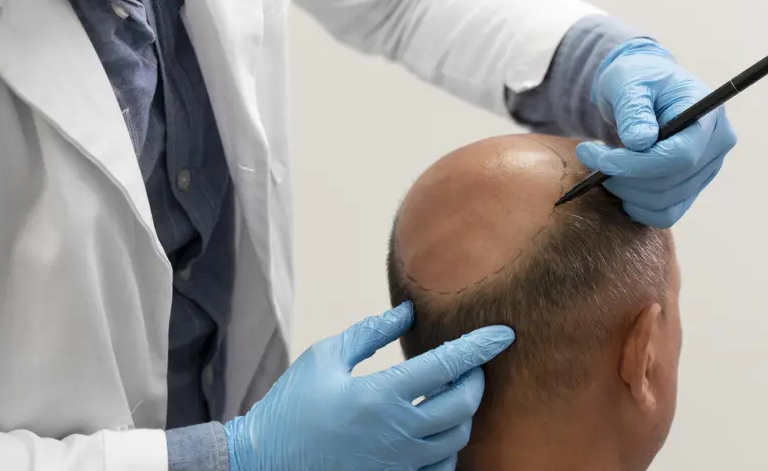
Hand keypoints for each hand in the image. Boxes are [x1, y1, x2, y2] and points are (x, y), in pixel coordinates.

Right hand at [224, 302, 514, 470]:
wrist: (264, 463)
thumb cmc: (291, 407)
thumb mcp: (325, 357)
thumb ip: (370, 333)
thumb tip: (408, 313)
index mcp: (380, 396)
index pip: (446, 365)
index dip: (479, 346)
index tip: (503, 333)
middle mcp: (397, 434)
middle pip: (463, 405)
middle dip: (477, 380)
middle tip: (474, 366)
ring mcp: (398, 465)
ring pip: (456, 438)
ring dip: (463, 413)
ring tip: (452, 395)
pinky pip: (440, 469)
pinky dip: (448, 448)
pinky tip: (435, 432)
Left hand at [577, 38, 737, 227]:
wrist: (642, 90)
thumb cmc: (636, 79)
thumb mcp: (629, 83)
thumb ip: (634, 109)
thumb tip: (640, 142)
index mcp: (707, 116)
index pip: (680, 156)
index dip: (637, 165)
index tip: (600, 159)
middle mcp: (715, 146)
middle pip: (671, 182)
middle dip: (624, 176)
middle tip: (590, 156)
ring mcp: (706, 170)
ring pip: (665, 202)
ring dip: (625, 190)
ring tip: (601, 164)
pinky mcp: (691, 187)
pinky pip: (665, 213)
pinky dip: (636, 205)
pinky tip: (617, 183)